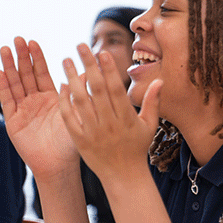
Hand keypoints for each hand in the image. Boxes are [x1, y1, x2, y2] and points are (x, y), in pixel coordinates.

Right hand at [0, 38, 78, 178]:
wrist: (60, 165)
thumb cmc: (72, 143)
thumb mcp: (77, 114)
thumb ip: (81, 93)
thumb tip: (91, 71)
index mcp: (52, 99)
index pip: (42, 74)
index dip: (37, 58)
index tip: (33, 42)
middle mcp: (36, 102)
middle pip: (26, 75)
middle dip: (21, 57)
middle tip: (18, 39)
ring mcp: (23, 110)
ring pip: (15, 84)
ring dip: (10, 67)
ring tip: (5, 49)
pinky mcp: (13, 121)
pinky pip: (7, 101)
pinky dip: (4, 87)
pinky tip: (0, 73)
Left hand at [58, 44, 160, 186]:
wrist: (124, 176)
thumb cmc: (137, 148)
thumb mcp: (149, 125)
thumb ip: (153, 102)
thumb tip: (160, 80)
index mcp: (127, 119)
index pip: (116, 89)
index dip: (109, 70)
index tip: (103, 52)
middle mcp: (110, 124)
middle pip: (97, 90)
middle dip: (88, 66)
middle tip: (80, 46)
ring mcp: (94, 133)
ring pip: (81, 102)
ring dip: (72, 79)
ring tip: (66, 60)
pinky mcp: (80, 140)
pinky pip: (70, 118)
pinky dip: (65, 102)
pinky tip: (62, 86)